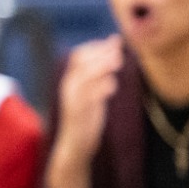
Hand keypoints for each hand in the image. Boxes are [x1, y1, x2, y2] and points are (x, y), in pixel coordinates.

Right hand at [51, 36, 121, 178]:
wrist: (75, 144)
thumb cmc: (86, 118)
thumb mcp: (91, 94)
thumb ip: (99, 77)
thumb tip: (113, 55)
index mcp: (70, 80)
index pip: (78, 55)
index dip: (96, 46)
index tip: (113, 43)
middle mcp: (69, 86)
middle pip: (81, 61)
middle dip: (101, 53)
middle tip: (119, 50)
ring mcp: (73, 99)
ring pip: (85, 75)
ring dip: (102, 66)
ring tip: (118, 63)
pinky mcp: (80, 112)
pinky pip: (90, 95)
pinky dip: (101, 88)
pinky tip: (112, 86)